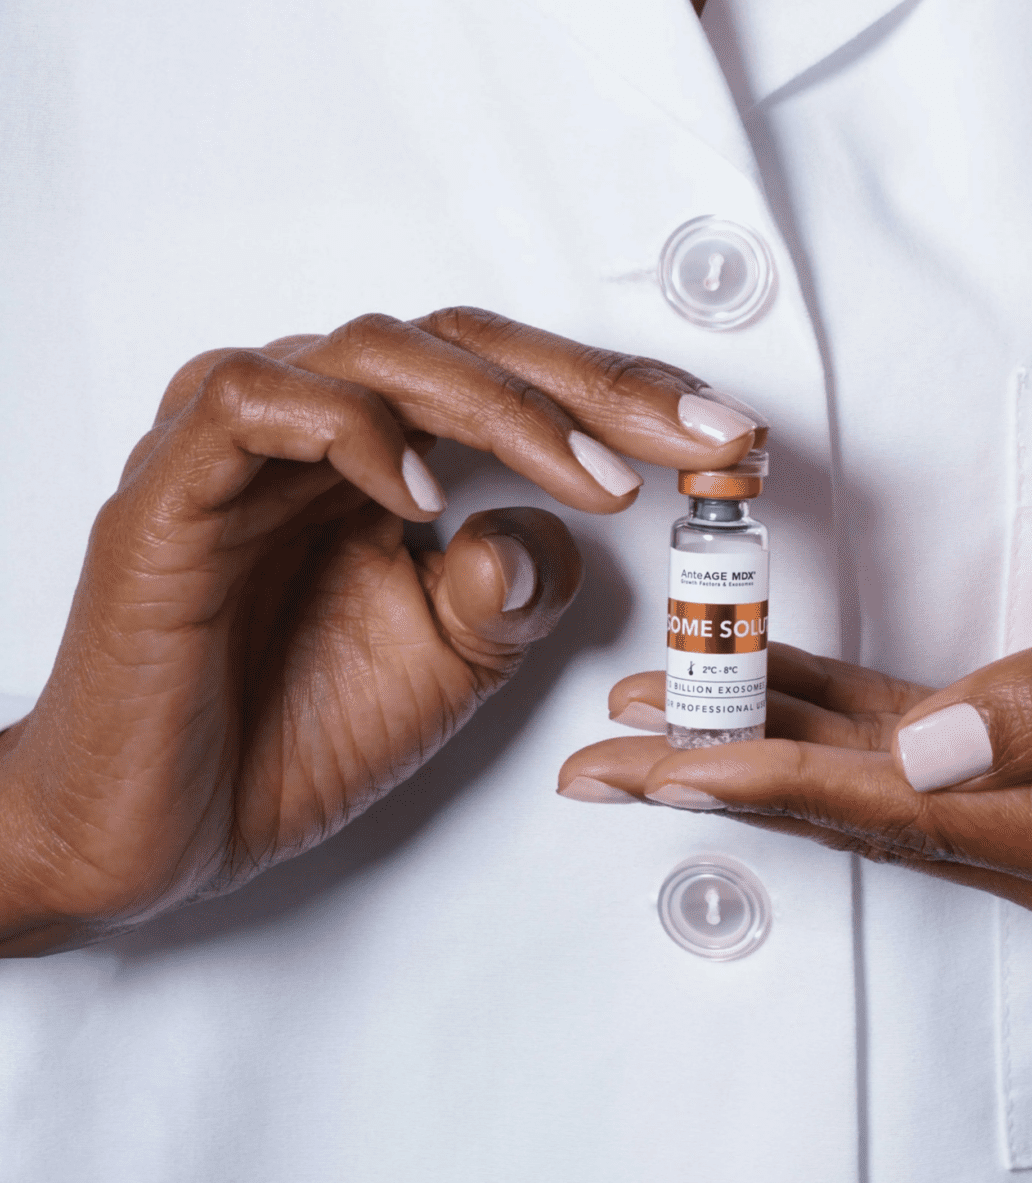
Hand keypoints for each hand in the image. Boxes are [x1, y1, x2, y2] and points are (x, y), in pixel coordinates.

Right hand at [0, 308, 761, 952]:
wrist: (152, 835)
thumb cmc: (280, 736)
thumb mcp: (448, 664)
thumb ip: (514, 590)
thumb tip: (561, 527)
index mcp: (379, 456)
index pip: (511, 381)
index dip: (624, 396)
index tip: (729, 438)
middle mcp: (312, 427)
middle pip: (465, 346)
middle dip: (597, 385)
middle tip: (700, 435)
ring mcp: (237, 446)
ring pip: (380, 352)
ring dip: (504, 408)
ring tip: (592, 476)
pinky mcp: (173, 485)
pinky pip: (261, 406)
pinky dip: (357, 434)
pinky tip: (427, 495)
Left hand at [559, 490, 1031, 948]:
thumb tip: (919, 751)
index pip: (896, 811)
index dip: (761, 777)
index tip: (646, 762)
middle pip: (866, 815)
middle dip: (727, 778)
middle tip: (596, 761)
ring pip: (881, 788)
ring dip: (766, 747)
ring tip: (649, 720)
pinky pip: (925, 754)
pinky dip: (837, 722)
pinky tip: (770, 686)